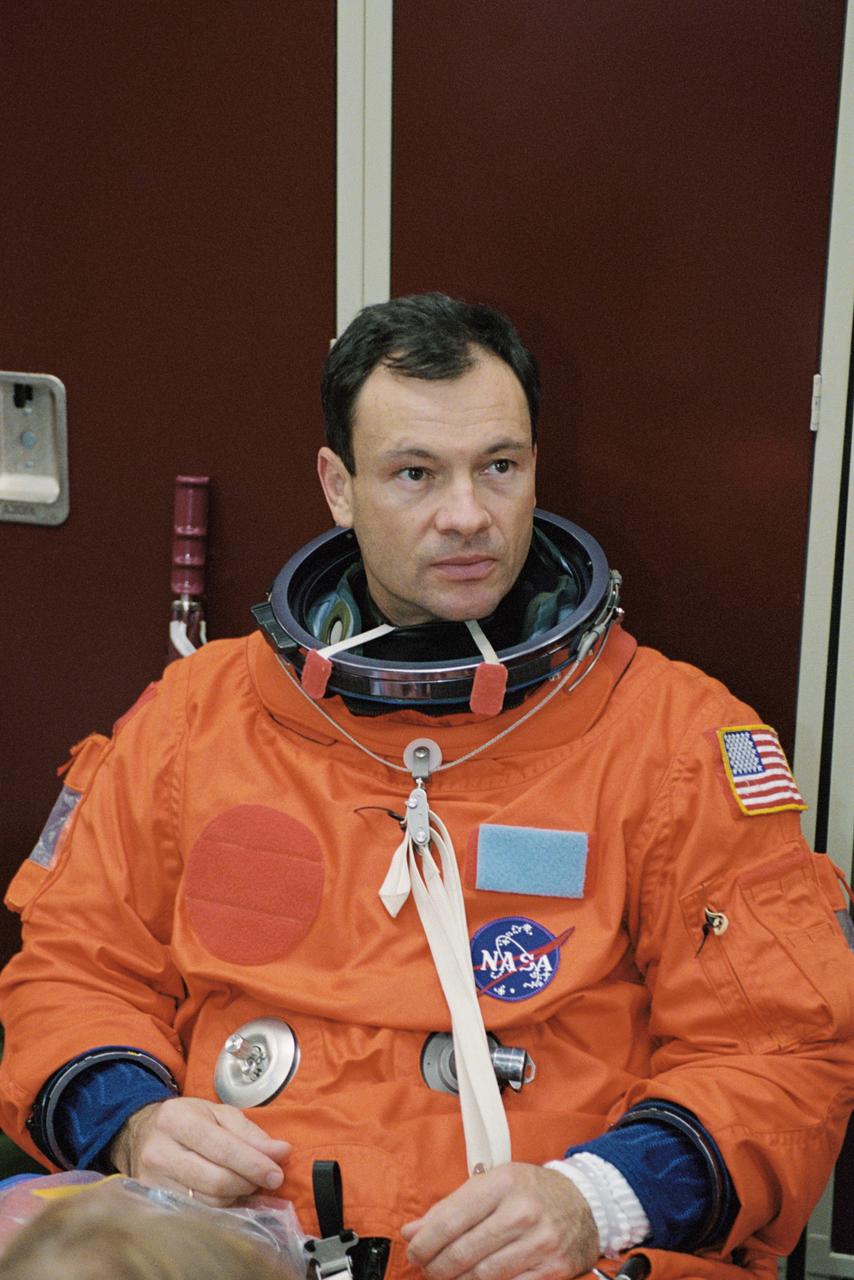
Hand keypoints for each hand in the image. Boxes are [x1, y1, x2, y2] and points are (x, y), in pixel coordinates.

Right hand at [109, 1096, 290, 1206]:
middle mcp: (160, 1152)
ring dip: (236, 1195)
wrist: (141, 1133)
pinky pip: (197, 1212)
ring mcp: (153, 1181)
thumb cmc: (186, 1120)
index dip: (254, 1164)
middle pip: (216, 1180)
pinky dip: (220, 1205)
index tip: (277, 1173)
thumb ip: (250, 1133)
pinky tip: (227, 1193)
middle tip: (264, 1178)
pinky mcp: (153, 1202)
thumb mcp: (218, 1113)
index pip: (223, 1149)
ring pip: (208, 1201)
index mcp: (178, 1120)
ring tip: (243, 1181)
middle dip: (248, 1182)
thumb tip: (281, 1152)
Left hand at [402, 1163, 598, 1279]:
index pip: (449, 1220)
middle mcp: (521, 1212)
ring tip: (448, 1277)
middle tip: (428, 1269)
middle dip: (436, 1268)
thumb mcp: (491, 1184)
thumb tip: (412, 1231)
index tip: (414, 1252)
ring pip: (482, 1276)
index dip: (424, 1243)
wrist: (586, 1202)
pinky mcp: (553, 1269)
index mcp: (502, 1183)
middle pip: (463, 1253)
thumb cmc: (530, 1191)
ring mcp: (540, 1242)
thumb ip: (450, 1207)